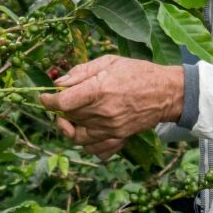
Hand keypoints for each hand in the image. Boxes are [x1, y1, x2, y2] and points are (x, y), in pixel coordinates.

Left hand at [37, 55, 183, 158]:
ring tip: (73, 118)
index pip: (62, 103)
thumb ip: (81, 72)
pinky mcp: (119, 137)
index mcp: (98, 90)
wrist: (167, 92)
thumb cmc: (138, 73)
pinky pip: (96, 150)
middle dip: (60, 111)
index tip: (45, 98)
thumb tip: (59, 83)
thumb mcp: (109, 62)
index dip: (48, 101)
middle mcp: (103, 112)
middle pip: (68, 118)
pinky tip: (88, 132)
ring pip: (78, 137)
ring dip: (70, 128)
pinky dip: (88, 145)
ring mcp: (111, 128)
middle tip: (64, 102)